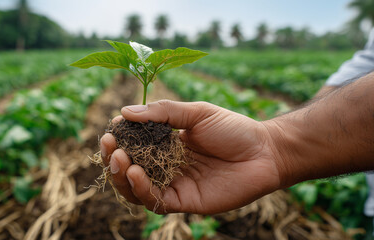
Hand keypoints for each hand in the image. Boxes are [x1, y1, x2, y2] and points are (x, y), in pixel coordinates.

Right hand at [100, 100, 281, 213]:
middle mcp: (167, 165)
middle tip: (107, 145)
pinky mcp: (185, 201)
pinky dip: (141, 189)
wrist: (265, 152)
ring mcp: (174, 184)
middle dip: (113, 158)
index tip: (111, 128)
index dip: (119, 139)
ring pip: (137, 187)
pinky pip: (156, 200)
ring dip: (121, 175)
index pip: (134, 144)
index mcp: (167, 143)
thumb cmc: (234, 129)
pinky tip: (134, 173)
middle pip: (129, 167)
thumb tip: (125, 111)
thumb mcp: (197, 113)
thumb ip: (164, 113)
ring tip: (118, 158)